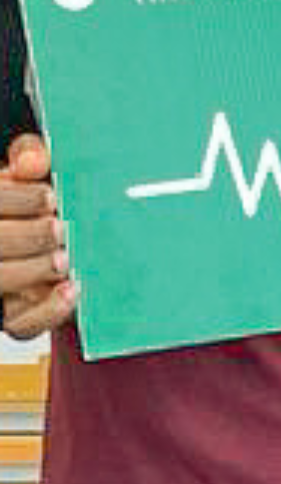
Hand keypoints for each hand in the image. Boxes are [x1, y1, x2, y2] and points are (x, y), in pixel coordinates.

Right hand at [0, 132, 76, 339]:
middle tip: (61, 229)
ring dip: (35, 269)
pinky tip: (72, 290)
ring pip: (1, 280)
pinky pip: (22, 325)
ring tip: (64, 257)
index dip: (16, 199)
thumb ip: (28, 158)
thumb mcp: (27, 176)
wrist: (47, 238)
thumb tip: (32, 161)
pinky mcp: (13, 316)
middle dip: (28, 236)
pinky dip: (49, 311)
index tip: (49, 197)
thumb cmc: (32, 205)